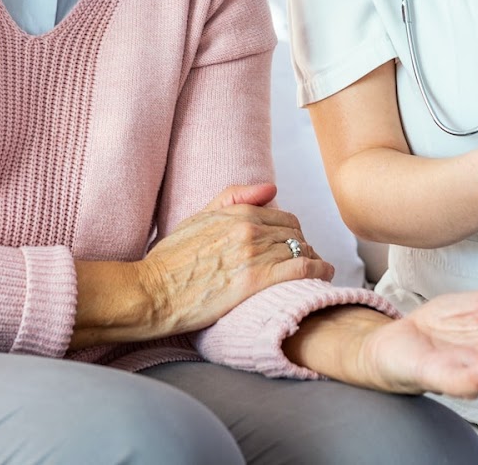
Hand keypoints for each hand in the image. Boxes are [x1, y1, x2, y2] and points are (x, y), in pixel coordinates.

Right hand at [140, 183, 334, 336]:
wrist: (153, 290)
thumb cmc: (171, 259)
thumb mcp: (199, 216)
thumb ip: (234, 197)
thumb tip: (270, 187)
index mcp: (237, 213)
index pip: (283, 217)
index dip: (292, 232)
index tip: (295, 244)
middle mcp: (249, 229)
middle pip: (295, 234)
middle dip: (304, 246)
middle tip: (306, 260)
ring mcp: (254, 254)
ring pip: (302, 250)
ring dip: (313, 260)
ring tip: (316, 271)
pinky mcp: (256, 281)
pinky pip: (301, 269)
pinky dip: (319, 270)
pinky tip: (324, 275)